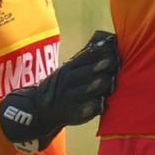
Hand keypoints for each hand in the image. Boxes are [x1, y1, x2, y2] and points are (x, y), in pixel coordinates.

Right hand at [0, 30, 120, 153]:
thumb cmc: (69, 85)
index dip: (98, 52)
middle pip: (81, 74)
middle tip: (111, 62)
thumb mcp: (73, 69)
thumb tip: (110, 40)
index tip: (111, 48)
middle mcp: (67, 82)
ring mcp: (68, 98)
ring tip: (106, 81)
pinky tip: (100, 105)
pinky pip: (80, 111)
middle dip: (95, 67)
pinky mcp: (71, 114)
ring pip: (81, 91)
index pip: (84, 58)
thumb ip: (90, 58)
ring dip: (93, 86)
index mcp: (70, 68)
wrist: (42, 109)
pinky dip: (90, 108)